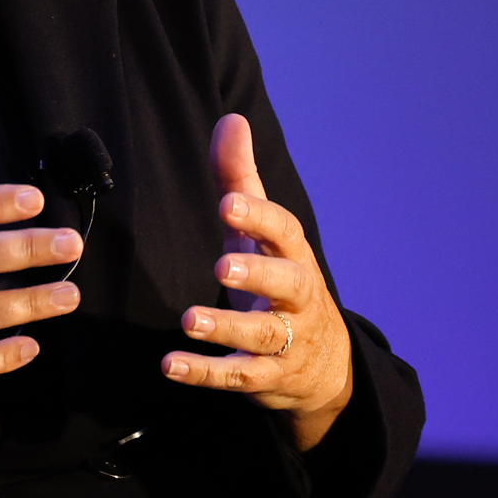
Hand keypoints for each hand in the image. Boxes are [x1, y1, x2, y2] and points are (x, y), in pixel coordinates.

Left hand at [161, 113, 352, 448]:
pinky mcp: (267, 379)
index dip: (258, 218)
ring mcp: (286, 342)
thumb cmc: (279, 283)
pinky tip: (170, 365)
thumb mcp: (260, 234)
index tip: (227, 203)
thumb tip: (231, 119)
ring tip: (187, 321)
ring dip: (225, 330)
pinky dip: (205, 373)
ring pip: (262, 338)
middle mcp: (297, 298)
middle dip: (257, 275)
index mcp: (293, 255)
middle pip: (288, 285)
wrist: (326, 365)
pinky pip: (238, 377)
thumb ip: (240, 179)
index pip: (284, 232)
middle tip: (220, 267)